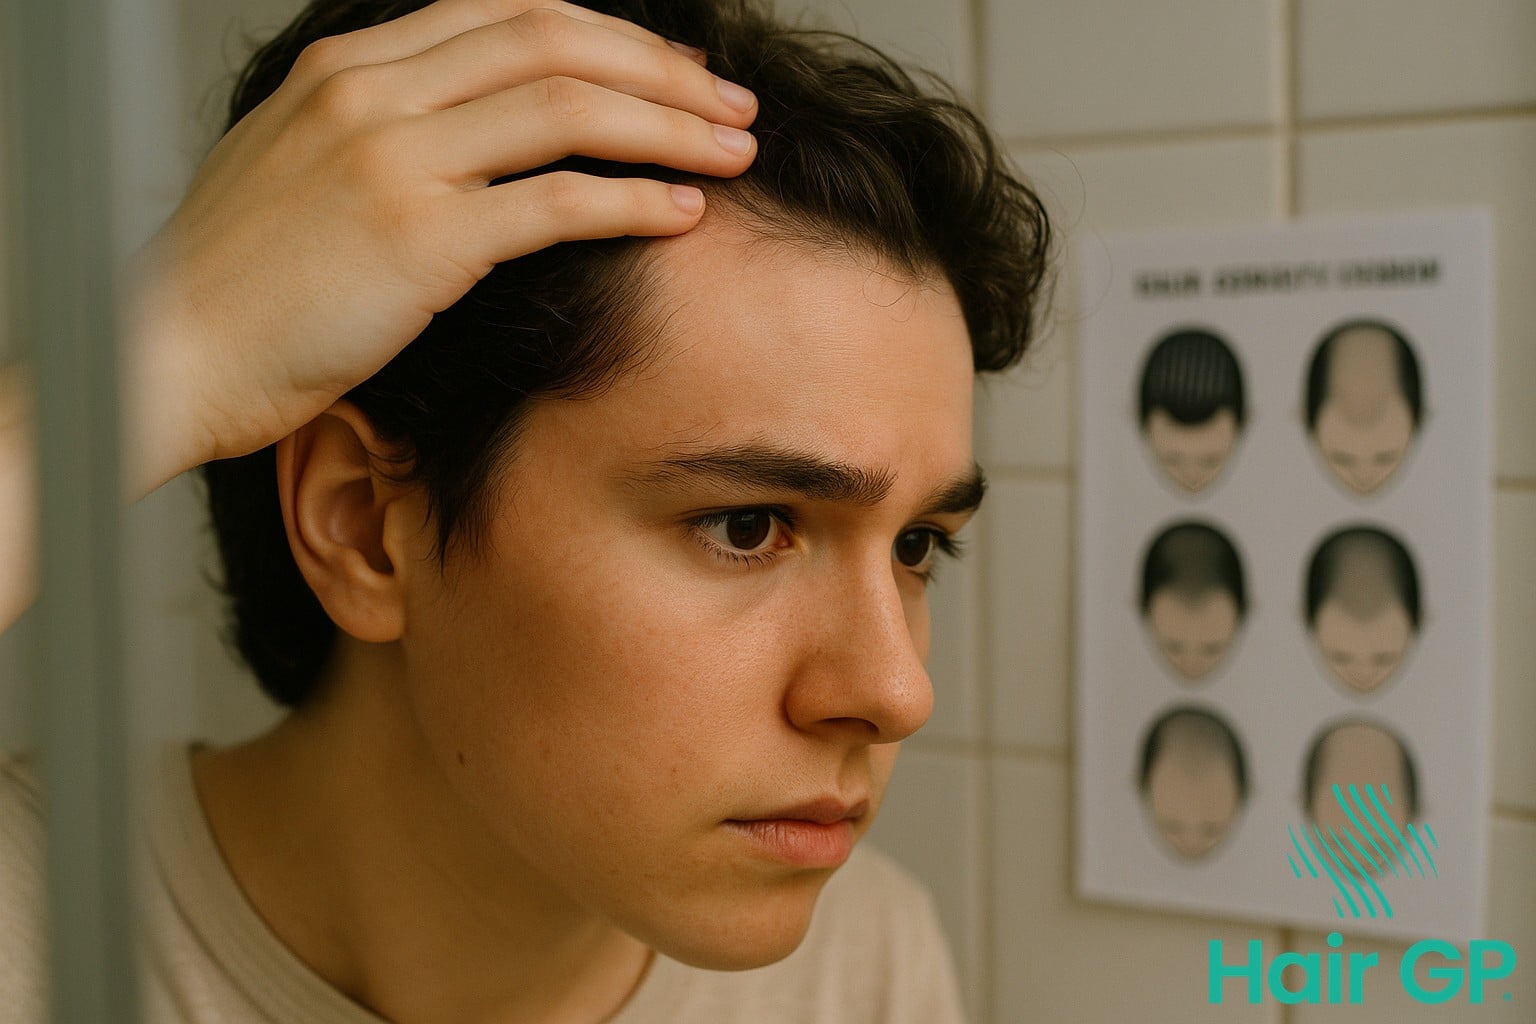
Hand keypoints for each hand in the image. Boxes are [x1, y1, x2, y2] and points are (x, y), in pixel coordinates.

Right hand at [124, 0, 757, 497]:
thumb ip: (382, 132)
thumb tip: (476, 137)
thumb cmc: (235, 283)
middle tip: (730, 104)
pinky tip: (684, 213)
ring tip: (736, 150)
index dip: (608, 36)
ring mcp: (395, 160)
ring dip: (670, 127)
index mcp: (348, 68)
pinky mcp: (420, 240)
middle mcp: (374, 94)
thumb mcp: (296, 168)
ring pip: (570, 110)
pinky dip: (634, 200)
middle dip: (661, 70)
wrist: (162, 351)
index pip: (507, 13)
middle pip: (555, 42)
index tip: (670, 70)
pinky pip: (558, 201)